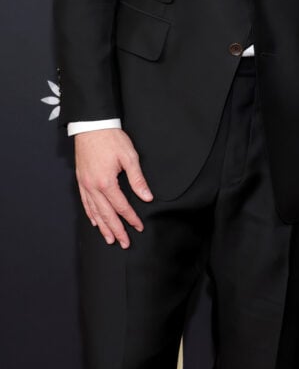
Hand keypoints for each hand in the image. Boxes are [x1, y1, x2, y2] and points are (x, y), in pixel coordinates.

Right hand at [74, 127, 152, 247]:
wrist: (92, 126)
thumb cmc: (112, 138)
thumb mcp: (129, 156)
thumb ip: (137, 179)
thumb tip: (147, 196)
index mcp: (106, 182)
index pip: (121, 206)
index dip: (131, 218)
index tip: (138, 227)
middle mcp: (93, 187)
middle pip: (106, 214)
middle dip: (116, 230)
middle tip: (124, 243)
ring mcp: (85, 184)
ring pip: (95, 211)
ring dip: (103, 227)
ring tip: (109, 239)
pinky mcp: (81, 180)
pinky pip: (85, 202)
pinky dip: (91, 214)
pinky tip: (95, 221)